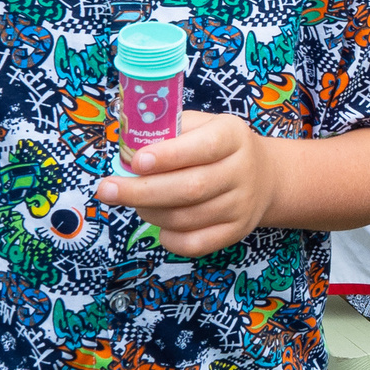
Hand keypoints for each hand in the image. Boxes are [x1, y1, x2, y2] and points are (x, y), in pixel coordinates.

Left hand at [99, 111, 279, 257]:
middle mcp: (242, 171)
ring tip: (134, 202)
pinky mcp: (236, 231)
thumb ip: (168, 131)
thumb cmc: (217, 146)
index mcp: (232, 136)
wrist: (263, 176)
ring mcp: (241, 205)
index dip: (168, 156)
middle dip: (142, 191)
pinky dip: (169, 238)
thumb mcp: (201, 125)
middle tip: (106, 190)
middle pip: (191, 188)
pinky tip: (159, 224)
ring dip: (150, 212)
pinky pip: (196, 244)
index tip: (135, 162)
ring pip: (188, 218)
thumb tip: (126, 147)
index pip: (203, 147)